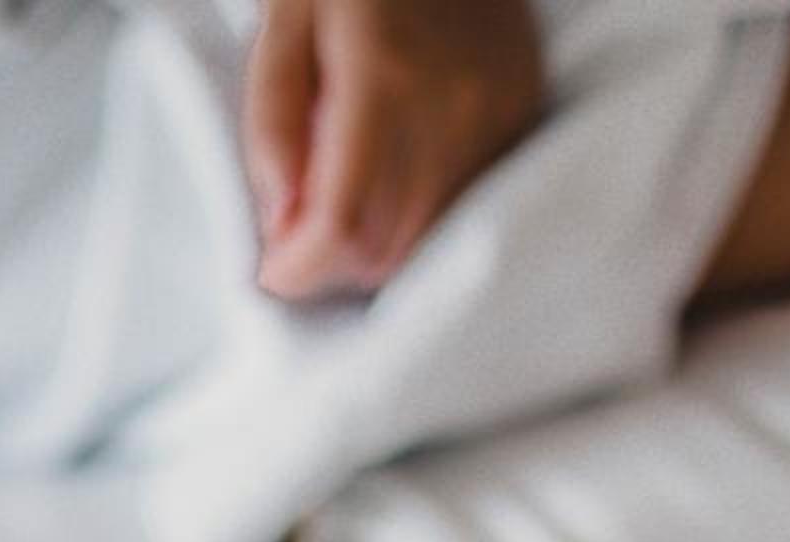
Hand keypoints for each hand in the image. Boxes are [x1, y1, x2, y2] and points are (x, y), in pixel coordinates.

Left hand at [244, 0, 544, 302]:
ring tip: (337, 209)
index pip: (341, 223)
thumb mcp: (284, 21)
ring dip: (369, 251)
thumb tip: (279, 224)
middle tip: (297, 238)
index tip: (271, 269)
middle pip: (382, 249)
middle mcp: (449, 106)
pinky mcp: (518, 115)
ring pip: (422, 241)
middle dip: (328, 266)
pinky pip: (460, 207)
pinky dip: (412, 219)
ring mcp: (494, 114)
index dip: (298, 269)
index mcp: (382, 76)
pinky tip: (387, 182)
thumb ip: (272, 124)